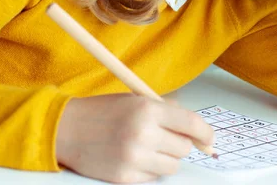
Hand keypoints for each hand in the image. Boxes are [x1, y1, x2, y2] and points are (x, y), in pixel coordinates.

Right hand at [56, 94, 214, 183]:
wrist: (67, 129)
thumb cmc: (105, 112)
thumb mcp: (138, 100)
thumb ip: (168, 111)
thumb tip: (198, 129)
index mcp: (148, 110)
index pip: (192, 124)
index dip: (206, 133)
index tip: (209, 139)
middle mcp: (143, 134)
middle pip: (184, 148)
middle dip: (179, 143)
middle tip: (164, 137)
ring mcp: (133, 158)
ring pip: (173, 166)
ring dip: (166, 158)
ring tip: (148, 147)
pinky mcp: (124, 178)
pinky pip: (154, 178)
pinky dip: (150, 170)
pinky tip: (134, 158)